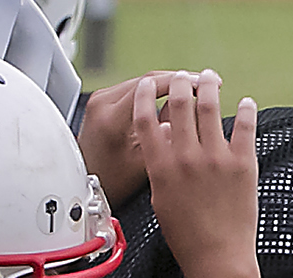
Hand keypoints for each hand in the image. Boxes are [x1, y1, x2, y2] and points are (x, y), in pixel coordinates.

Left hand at [76, 71, 202, 208]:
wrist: (85, 184)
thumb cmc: (112, 182)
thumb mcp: (146, 164)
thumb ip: (169, 137)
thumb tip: (193, 111)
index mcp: (112, 118)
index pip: (152, 85)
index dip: (184, 81)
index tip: (206, 84)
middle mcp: (103, 102)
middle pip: (148, 79)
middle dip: (180, 81)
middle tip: (207, 86)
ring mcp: (101, 99)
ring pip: (143, 82)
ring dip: (169, 85)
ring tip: (194, 92)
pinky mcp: (103, 101)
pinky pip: (135, 89)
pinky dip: (156, 92)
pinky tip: (173, 98)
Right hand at [121, 70, 258, 272]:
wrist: (217, 257)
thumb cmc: (187, 234)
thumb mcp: (161, 197)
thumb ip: (160, 164)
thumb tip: (163, 133)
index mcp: (161, 166)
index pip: (145, 118)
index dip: (144, 96)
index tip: (147, 85)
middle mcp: (186, 157)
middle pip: (179, 104)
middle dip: (180, 83)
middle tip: (184, 77)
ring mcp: (216, 159)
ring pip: (210, 106)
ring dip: (209, 86)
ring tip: (210, 79)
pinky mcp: (243, 164)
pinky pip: (245, 126)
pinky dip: (246, 110)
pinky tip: (246, 102)